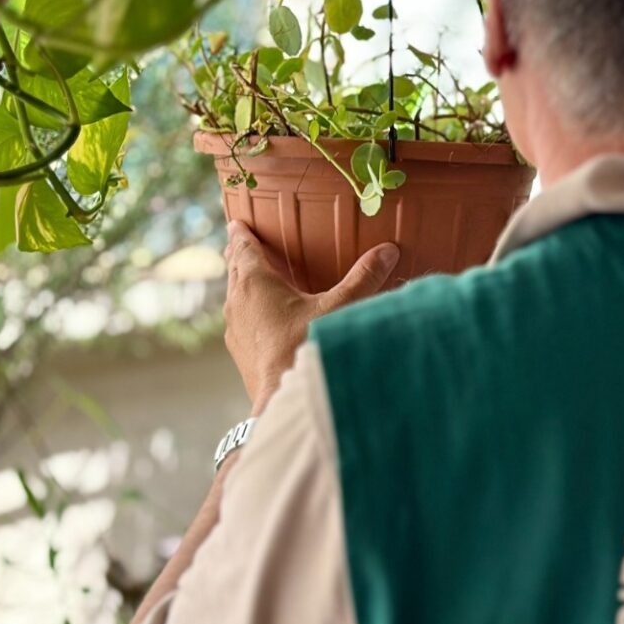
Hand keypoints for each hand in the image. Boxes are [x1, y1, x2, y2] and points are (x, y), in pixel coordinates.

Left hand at [223, 220, 399, 407]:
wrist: (284, 401)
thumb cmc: (307, 348)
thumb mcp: (339, 308)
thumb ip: (364, 278)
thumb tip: (388, 250)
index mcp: (255, 282)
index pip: (243, 248)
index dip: (242, 233)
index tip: (237, 222)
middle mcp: (238, 303)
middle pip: (235, 271)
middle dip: (240, 257)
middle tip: (242, 245)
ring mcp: (235, 331)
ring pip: (235, 298)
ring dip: (243, 286)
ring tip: (252, 280)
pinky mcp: (240, 355)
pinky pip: (240, 323)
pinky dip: (248, 313)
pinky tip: (264, 323)